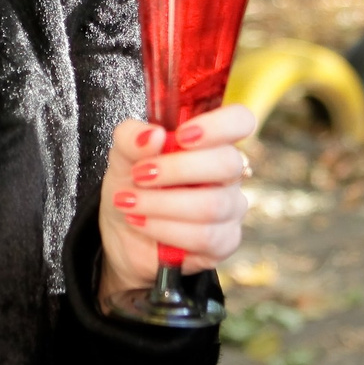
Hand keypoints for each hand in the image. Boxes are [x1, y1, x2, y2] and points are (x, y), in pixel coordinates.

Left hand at [96, 102, 257, 308]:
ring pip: (212, 205)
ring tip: (129, 202)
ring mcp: (231, 210)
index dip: (220, 125)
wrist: (123, 233)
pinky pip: (203, 237)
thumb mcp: (123, 156)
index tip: (182, 135)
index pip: (240, 121)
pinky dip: (165, 229)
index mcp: (212, 142)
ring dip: (161, 203)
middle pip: (227, 163)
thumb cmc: (133, 186)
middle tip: (139, 174)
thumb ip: (132, 138)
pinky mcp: (224, 243)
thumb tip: (152, 135)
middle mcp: (228, 174)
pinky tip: (141, 222)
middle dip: (177, 169)